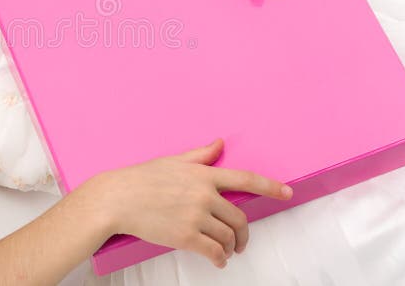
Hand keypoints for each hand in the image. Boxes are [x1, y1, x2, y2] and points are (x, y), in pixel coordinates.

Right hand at [92, 138, 292, 268]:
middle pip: (239, 217)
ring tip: (225, 250)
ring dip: (230, 247)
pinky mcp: (186, 236)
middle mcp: (204, 194)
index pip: (245, 179)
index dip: (269, 186)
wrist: (117, 199)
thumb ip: (200, 155)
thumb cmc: (141, 179)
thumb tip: (219, 144)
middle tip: (240, 241)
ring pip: (228, 236)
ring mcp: (196, 216)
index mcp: (203, 174)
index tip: (287, 193)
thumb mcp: (172, 161)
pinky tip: (218, 259)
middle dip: (243, 233)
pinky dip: (220, 258)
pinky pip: (214, 251)